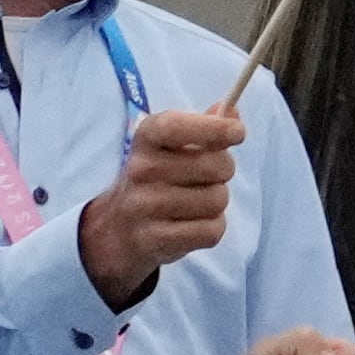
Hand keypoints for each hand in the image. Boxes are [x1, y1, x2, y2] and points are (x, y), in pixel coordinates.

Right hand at [77, 104, 243, 309]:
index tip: (237, 132)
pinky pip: (211, 230)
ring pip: (217, 200)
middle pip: (215, 166)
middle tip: (210, 177)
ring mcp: (144, 206)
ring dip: (217, 203)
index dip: (213, 128)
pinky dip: (212, 228)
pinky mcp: (154, 239)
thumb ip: (204, 127)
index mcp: (146, 138)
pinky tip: (194, 225)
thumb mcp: (171, 145)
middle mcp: (141, 169)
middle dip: (224, 172)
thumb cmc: (155, 179)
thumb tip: (234, 115)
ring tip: (197, 203)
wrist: (116, 229)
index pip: (177, 126)